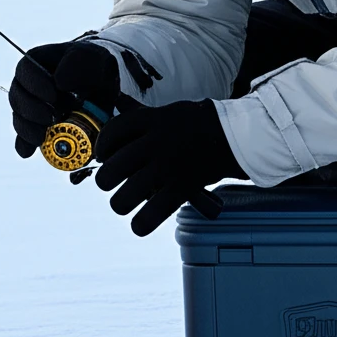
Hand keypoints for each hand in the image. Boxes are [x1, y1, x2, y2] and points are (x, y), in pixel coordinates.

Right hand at [8, 41, 119, 157]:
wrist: (104, 88)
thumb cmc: (94, 67)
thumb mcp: (92, 57)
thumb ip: (77, 62)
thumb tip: (58, 81)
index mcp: (37, 62)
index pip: (24, 70)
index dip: (34, 84)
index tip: (52, 95)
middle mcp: (28, 86)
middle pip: (17, 97)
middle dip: (32, 110)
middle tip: (53, 117)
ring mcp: (31, 108)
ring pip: (19, 119)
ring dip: (29, 129)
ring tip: (45, 134)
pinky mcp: (37, 128)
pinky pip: (23, 138)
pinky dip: (25, 145)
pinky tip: (29, 151)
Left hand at [94, 100, 244, 234]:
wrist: (235, 135)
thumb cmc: (197, 124)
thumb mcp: (167, 112)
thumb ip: (142, 124)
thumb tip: (114, 134)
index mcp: (150, 120)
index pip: (111, 132)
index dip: (101, 146)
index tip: (103, 155)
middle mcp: (155, 142)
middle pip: (112, 169)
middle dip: (105, 180)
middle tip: (111, 182)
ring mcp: (168, 166)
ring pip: (125, 196)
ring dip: (120, 203)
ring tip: (123, 202)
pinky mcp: (182, 187)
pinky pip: (153, 213)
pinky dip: (142, 223)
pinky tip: (139, 224)